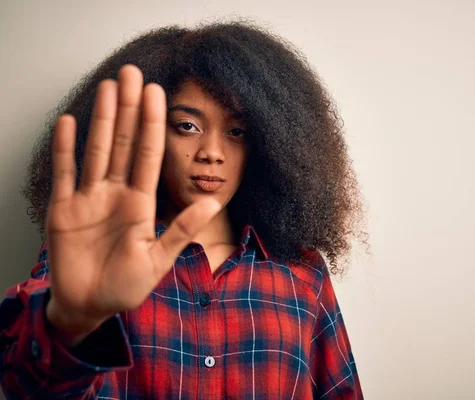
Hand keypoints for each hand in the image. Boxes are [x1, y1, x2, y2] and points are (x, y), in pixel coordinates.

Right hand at [45, 64, 220, 343]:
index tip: (159, 94)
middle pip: (124, 143)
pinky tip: (70, 122)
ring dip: (102, 119)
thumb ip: (182, 229)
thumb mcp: (158, 259)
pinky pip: (65, 173)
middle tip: (134, 73)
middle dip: (129, 108)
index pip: (148, 155)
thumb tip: (215, 202)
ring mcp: (89, 199)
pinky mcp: (63, 210)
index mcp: (140, 204)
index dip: (153, 124)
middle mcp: (115, 194)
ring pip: (97, 150)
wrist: (90, 307)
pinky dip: (66, 149)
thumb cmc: (126, 287)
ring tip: (109, 87)